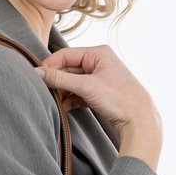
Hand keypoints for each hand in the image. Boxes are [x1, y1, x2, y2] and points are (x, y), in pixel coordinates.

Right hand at [35, 44, 159, 138]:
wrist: (140, 121)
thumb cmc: (119, 99)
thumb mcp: (86, 87)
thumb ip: (59, 79)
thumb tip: (36, 73)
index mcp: (98, 53)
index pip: (66, 55)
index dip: (49, 66)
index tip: (36, 77)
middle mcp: (99, 62)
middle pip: (68, 69)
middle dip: (56, 81)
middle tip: (43, 92)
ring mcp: (99, 78)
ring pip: (72, 82)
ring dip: (62, 92)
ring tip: (53, 102)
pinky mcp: (98, 92)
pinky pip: (78, 92)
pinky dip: (70, 99)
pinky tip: (63, 108)